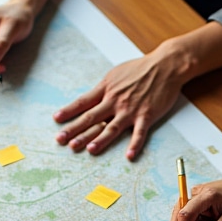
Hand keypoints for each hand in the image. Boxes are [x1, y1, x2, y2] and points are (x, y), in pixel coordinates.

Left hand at [53, 52, 185, 159]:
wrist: (165, 65)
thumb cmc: (140, 69)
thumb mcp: (116, 74)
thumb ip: (103, 89)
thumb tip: (89, 101)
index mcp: (106, 89)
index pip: (83, 102)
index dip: (69, 111)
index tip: (56, 120)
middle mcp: (115, 100)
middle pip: (92, 117)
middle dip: (75, 130)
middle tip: (62, 141)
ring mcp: (131, 109)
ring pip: (112, 127)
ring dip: (100, 139)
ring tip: (89, 150)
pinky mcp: (147, 115)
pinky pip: (140, 133)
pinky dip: (135, 145)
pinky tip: (129, 156)